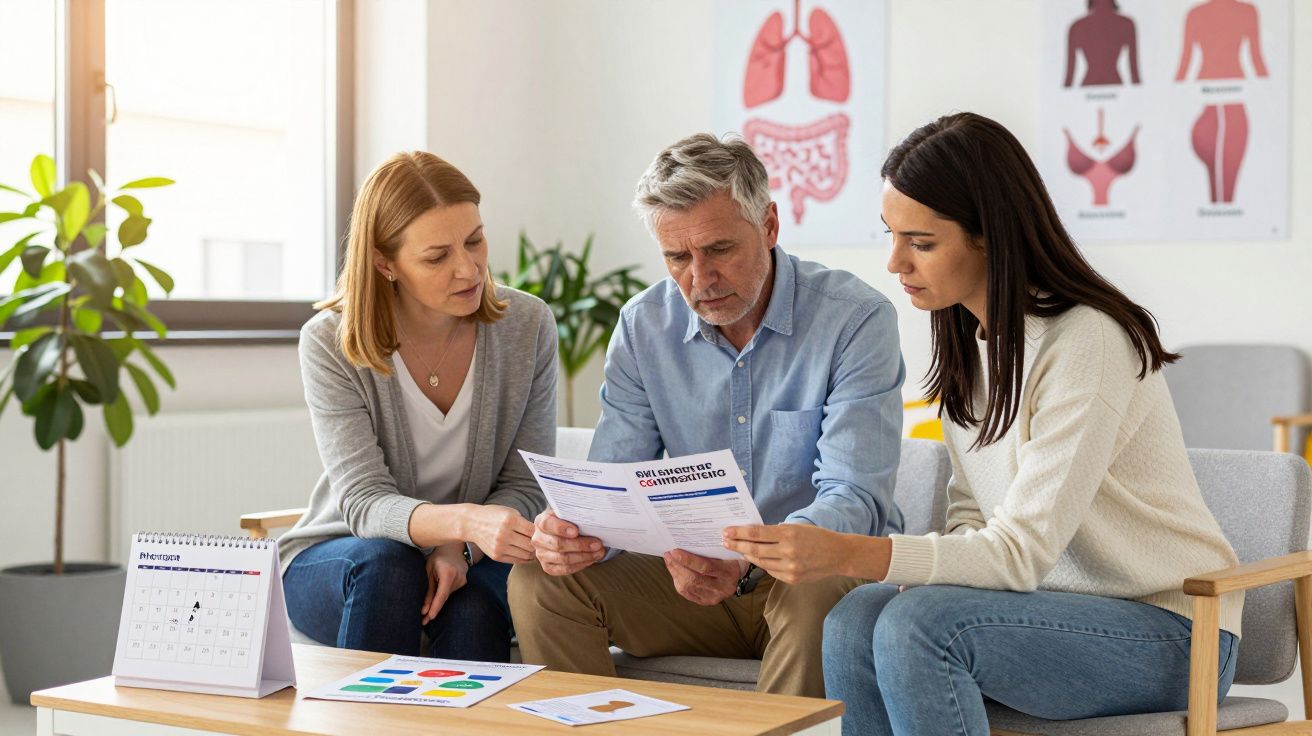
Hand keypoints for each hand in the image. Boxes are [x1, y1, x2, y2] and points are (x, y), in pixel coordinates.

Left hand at [422, 544, 467, 623]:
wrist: (454, 549)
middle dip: (433, 609)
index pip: (442, 595)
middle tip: (423, 621)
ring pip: (447, 596)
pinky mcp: (464, 582)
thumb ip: (428, 589)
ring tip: (427, 611)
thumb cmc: (438, 558)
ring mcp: (463, 580)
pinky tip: (437, 595)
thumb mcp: (429, 570)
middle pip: (444, 597)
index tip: (429, 617)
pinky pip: (451, 592)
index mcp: (448, 573)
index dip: (435, 607)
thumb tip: (424, 608)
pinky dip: (443, 595)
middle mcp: (458, 578)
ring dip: (437, 602)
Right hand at [463, 505, 535, 562]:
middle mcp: (504, 534)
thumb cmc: (494, 516)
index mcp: (510, 520)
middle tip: (539, 543)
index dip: (539, 533)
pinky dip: (524, 558)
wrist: (472, 523)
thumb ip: (524, 522)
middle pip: (530, 545)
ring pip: (525, 555)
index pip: (533, 531)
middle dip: (537, 544)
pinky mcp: (496, 556)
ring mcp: (499, 547)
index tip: (540, 533)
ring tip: (533, 548)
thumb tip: (540, 534)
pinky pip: (516, 560)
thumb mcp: (510, 512)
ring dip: (532, 553)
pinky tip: (524, 552)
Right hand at [531, 510, 605, 575]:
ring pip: (563, 558)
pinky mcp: (548, 567)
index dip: (561, 528)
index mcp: (541, 522)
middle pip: (558, 544)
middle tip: (597, 543)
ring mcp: (541, 555)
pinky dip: (580, 565)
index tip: (576, 531)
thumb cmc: (567, 521)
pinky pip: (565, 569)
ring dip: (584, 556)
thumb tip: (590, 516)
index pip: (547, 524)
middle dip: (580, 545)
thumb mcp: (567, 513)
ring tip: (599, 552)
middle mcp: (538, 539)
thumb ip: (574, 513)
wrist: (559, 533)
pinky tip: (591, 559)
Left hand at [662, 549, 744, 605]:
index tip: (675, 551)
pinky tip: (675, 572)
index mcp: (729, 572)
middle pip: (694, 579)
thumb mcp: (728, 550)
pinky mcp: (706, 601)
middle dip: (677, 566)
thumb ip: (712, 548)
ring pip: (688, 587)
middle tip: (668, 554)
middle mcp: (722, 587)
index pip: (705, 567)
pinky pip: (687, 593)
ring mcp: (714, 597)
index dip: (688, 560)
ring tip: (670, 561)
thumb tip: (686, 540)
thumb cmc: (732, 557)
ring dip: (675, 573)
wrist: (741, 574)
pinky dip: (678, 582)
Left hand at [722, 524, 863, 583]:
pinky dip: (762, 564)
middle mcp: (788, 552)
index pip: (756, 534)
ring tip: (738, 549)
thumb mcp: (797, 527)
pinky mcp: (792, 579)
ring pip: (761, 562)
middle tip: (725, 541)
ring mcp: (790, 568)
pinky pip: (771, 571)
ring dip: (747, 555)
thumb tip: (753, 534)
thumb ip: (776, 532)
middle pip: (754, 550)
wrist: (838, 555)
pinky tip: (755, 558)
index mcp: (789, 534)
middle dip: (737, 545)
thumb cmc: (817, 537)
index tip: (726, 531)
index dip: (739, 533)